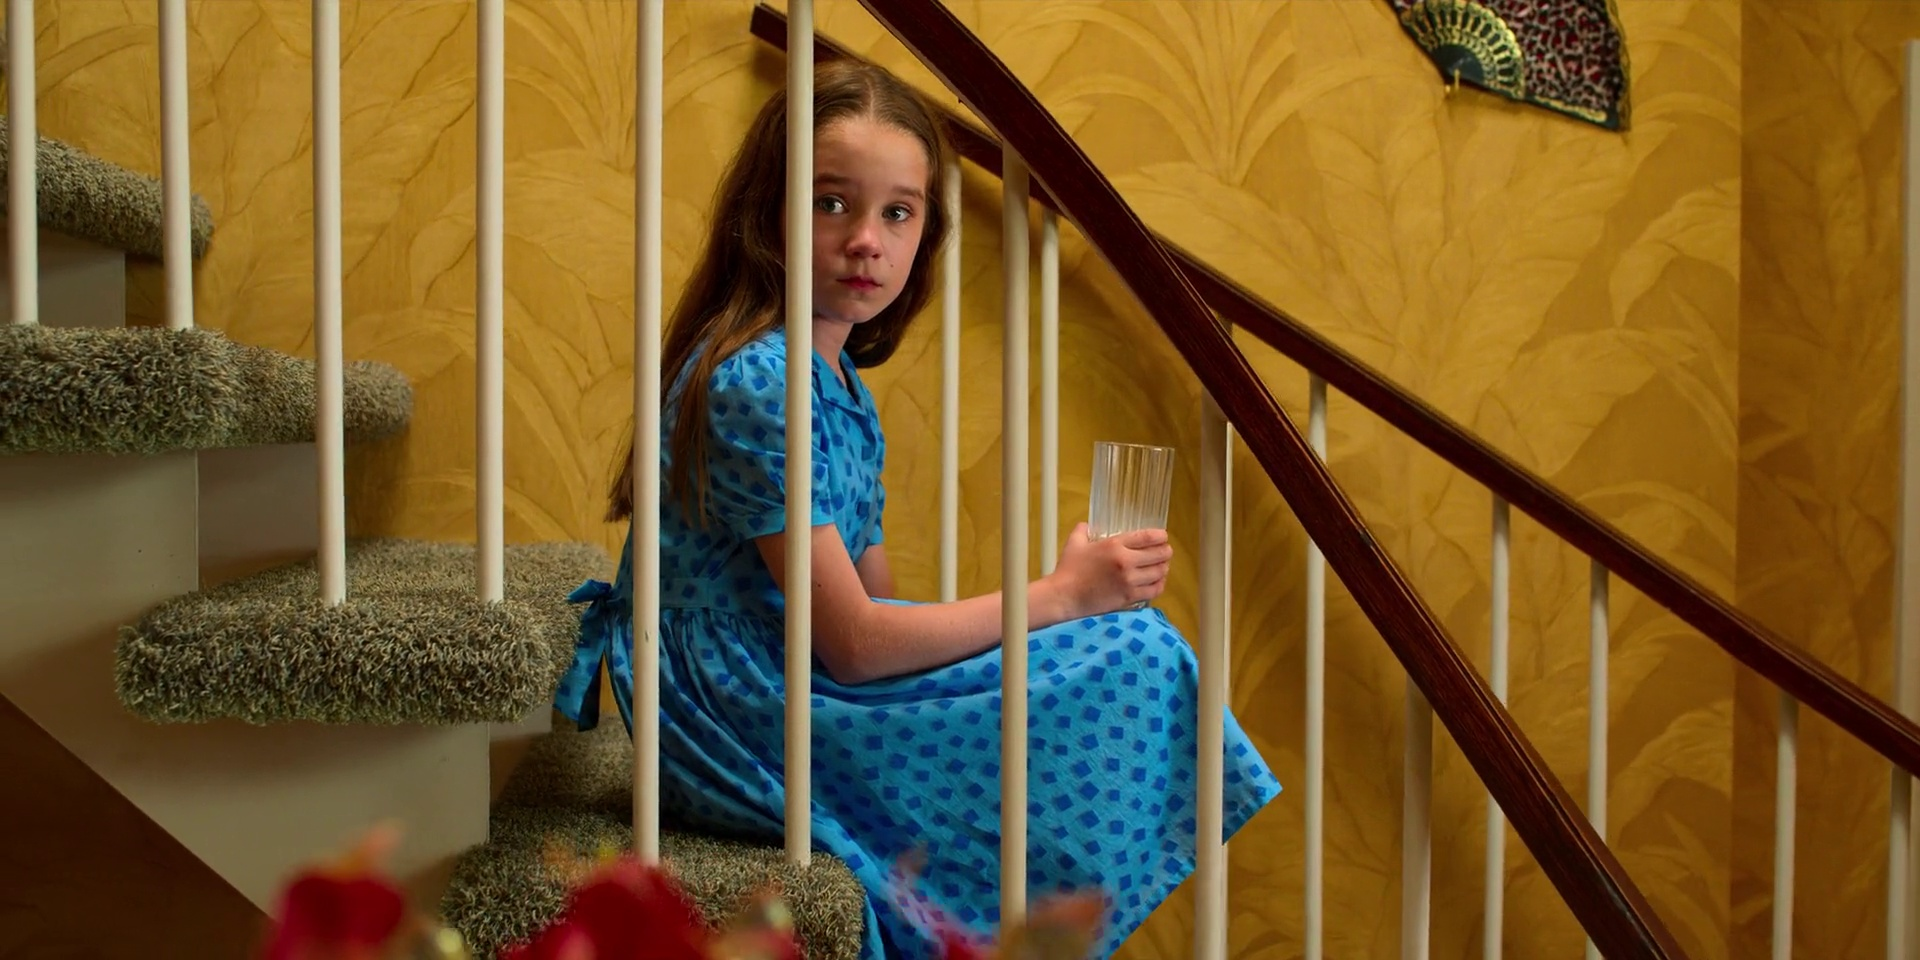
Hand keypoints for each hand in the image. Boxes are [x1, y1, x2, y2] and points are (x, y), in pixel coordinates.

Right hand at [1043, 522, 1172, 619]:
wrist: (1064, 596)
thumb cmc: (1068, 569)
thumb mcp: (1075, 543)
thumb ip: (1083, 530)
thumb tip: (1088, 525)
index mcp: (1114, 545)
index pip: (1147, 537)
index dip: (1161, 536)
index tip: (1163, 537)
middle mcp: (1126, 561)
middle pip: (1159, 554)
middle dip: (1166, 552)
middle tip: (1165, 552)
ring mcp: (1129, 581)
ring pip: (1160, 572)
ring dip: (1164, 568)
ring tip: (1161, 567)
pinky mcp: (1129, 597)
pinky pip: (1154, 590)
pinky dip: (1159, 584)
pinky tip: (1157, 582)